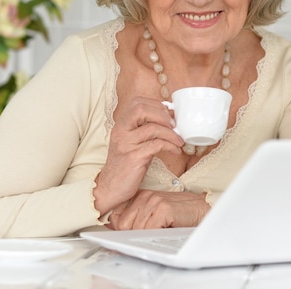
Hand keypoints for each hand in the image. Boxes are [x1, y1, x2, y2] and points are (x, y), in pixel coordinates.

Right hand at [94, 97, 183, 214]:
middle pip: (142, 109)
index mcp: (120, 124)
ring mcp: (126, 143)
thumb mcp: (133, 142)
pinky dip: (170, 146)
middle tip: (175, 125)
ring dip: (171, 134)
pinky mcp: (134, 157)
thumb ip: (145, 129)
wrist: (111, 188)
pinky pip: (157, 145)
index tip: (169, 114)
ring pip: (153, 128)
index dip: (156, 105)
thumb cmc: (126, 165)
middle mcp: (121, 131)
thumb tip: (169, 119)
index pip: (137, 102)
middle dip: (163, 115)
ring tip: (179, 141)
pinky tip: (175, 151)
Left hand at [106, 190, 209, 229]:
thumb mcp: (154, 215)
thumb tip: (114, 232)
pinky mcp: (163, 208)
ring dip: (147, 238)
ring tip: (160, 232)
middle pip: (122, 225)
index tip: (125, 238)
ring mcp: (153, 201)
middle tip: (149, 236)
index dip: (119, 231)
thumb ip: (135, 220)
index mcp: (139, 196)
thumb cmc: (180, 214)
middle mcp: (145, 196)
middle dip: (132, 236)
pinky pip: (148, 231)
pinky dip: (155, 237)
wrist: (202, 210)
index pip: (115, 217)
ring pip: (135, 230)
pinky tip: (165, 231)